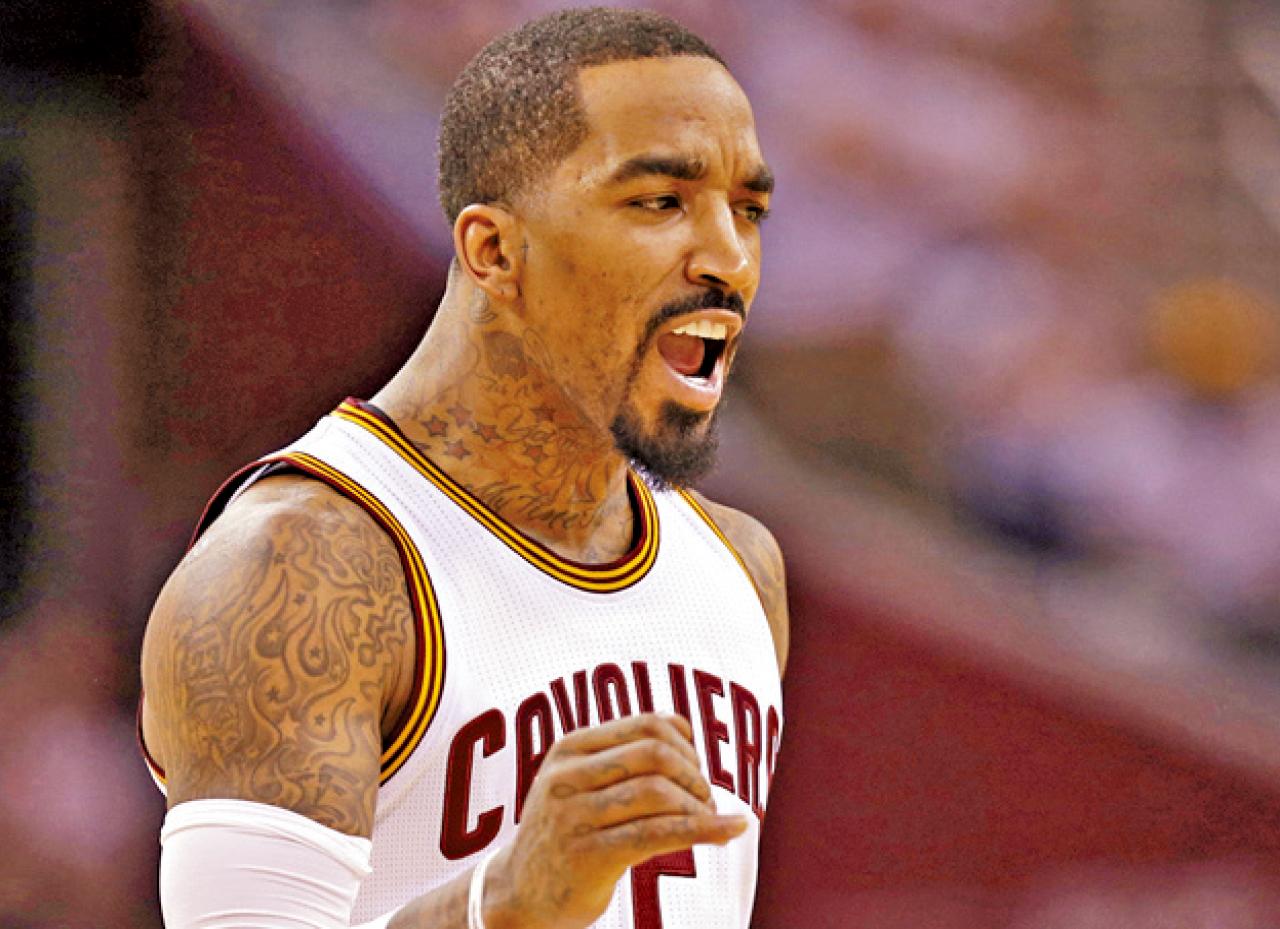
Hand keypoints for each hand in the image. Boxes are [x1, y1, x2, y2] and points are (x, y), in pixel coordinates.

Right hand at [483, 713, 747, 928]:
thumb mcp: (577, 782)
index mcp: (568, 749)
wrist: (518, 896)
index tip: (695, 767)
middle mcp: (567, 777)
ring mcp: (575, 817)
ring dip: (698, 806)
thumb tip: (684, 726)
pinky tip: (732, 830)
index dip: (685, 743)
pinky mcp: (590, 857)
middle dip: (694, 774)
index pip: (646, 725)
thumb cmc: (565, 832)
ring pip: (659, 793)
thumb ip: (622, 753)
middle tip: (705, 800)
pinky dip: (705, 830)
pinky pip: (659, 834)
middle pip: (655, 754)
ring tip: (706, 821)